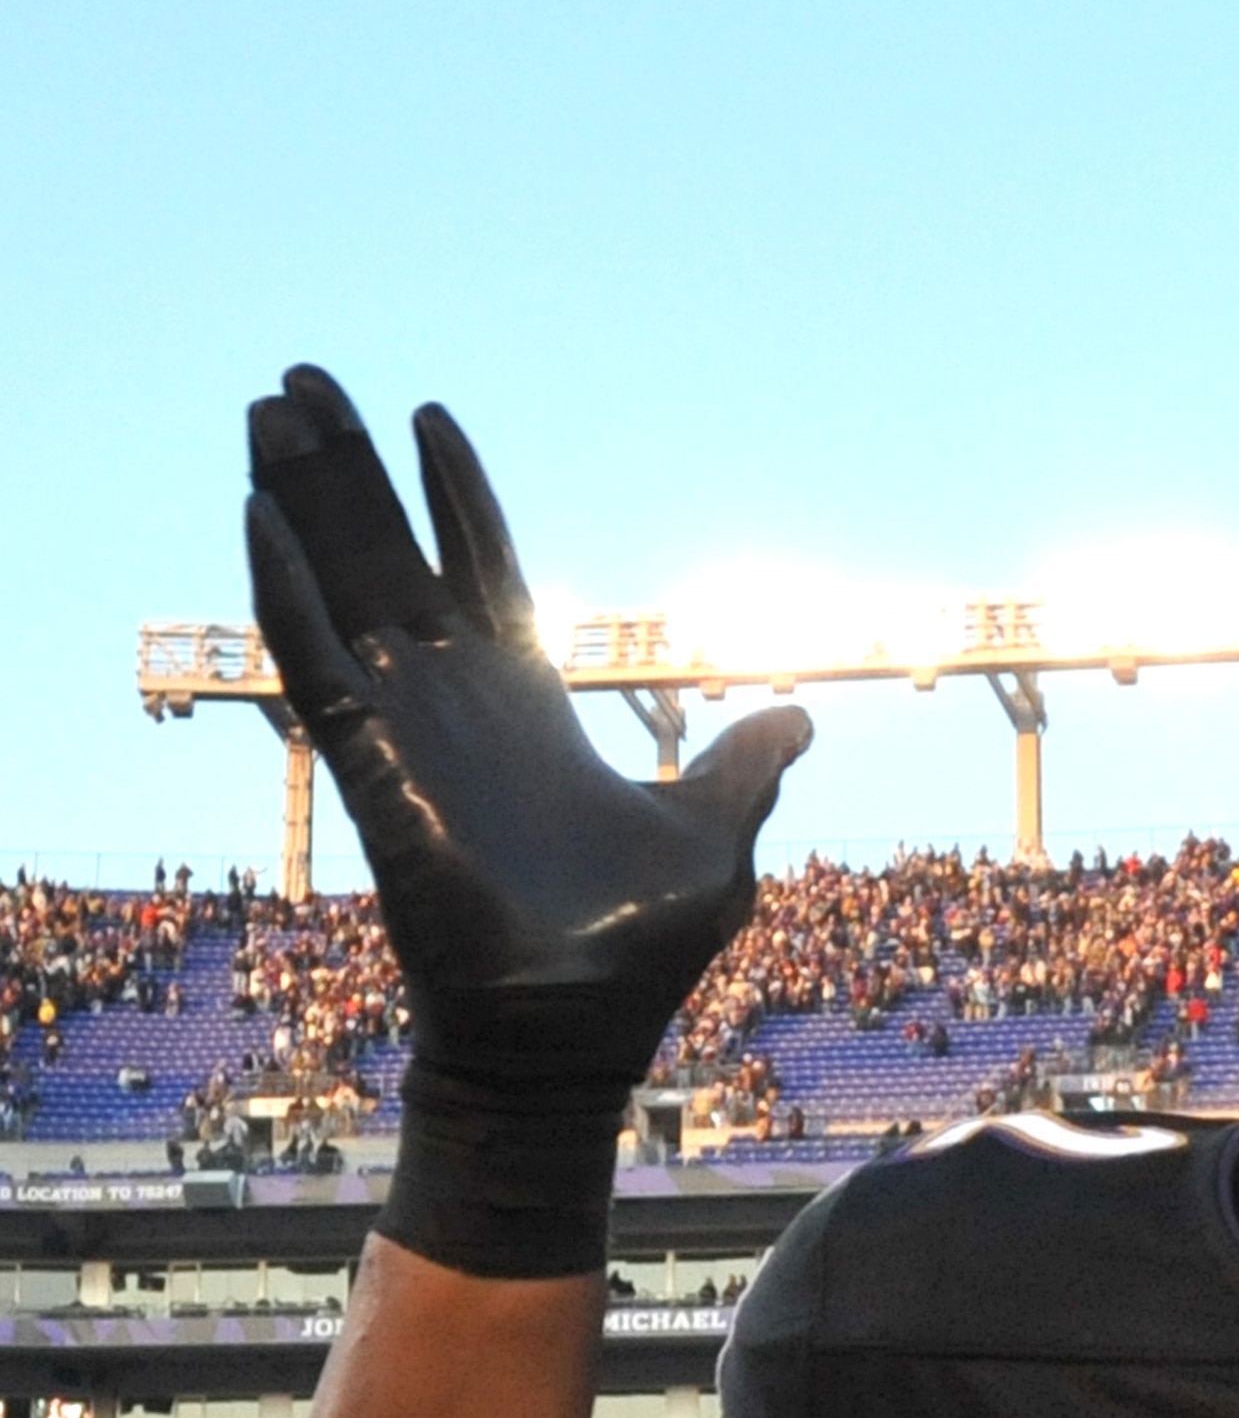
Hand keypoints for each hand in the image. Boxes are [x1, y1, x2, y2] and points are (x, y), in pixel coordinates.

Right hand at [245, 368, 809, 1113]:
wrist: (569, 1038)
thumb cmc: (633, 957)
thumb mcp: (716, 842)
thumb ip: (745, 770)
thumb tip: (799, 714)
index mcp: (529, 710)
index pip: (485, 573)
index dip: (459, 498)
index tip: (431, 419)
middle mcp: (455, 705)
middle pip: (392, 555)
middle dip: (354, 469)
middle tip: (304, 379)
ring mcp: (407, 731)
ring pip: (343, 585)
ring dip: (306, 497)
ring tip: (267, 406)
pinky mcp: (374, 770)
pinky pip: (316, 665)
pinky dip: (286, 592)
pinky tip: (260, 515)